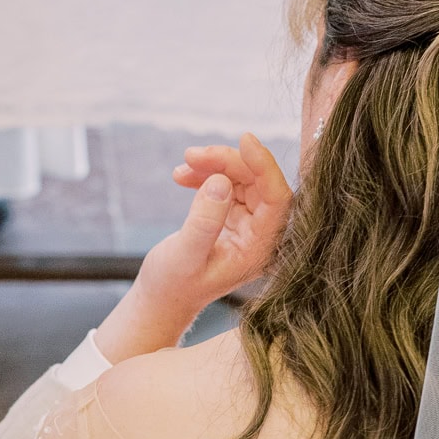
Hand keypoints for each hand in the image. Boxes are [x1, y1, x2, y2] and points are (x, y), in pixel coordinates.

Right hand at [94, 132, 291, 362]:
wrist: (161, 298)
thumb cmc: (172, 285)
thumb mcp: (184, 255)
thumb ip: (204, 221)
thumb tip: (221, 181)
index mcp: (259, 249)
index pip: (277, 199)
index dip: (264, 166)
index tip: (244, 140)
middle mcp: (259, 236)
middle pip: (258, 183)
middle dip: (228, 163)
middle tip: (192, 155)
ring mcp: (247, 226)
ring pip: (242, 180)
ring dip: (214, 166)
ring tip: (183, 166)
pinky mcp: (231, 218)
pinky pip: (227, 186)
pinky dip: (206, 175)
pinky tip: (183, 177)